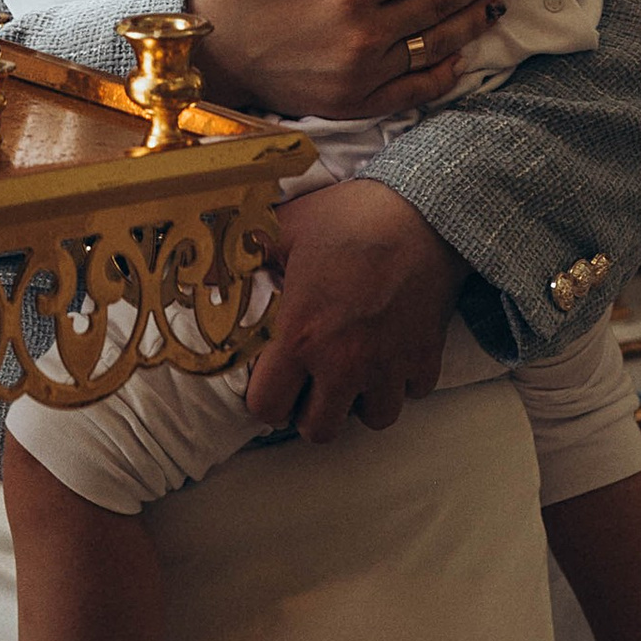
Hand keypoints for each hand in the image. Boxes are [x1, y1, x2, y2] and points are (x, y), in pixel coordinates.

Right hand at [192, 0, 502, 119]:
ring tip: (490, 3)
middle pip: (441, 2)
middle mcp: (366, 31)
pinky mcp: (357, 103)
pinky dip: (445, 72)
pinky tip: (459, 56)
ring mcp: (365, 73)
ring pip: (437, 44)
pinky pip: (417, 89)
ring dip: (471, 22)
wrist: (216, 51)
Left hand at [243, 178, 468, 441]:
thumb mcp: (287, 227)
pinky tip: (393, 351)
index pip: (266, 408)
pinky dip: (404, 379)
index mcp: (299, 336)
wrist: (423, 210)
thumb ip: (248, 255)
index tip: (273, 380)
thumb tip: (214, 270)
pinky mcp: (425, 357)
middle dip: (311, 411)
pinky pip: (414, 392)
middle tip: (313, 382)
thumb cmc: (350, 218)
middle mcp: (342, 362)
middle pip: (319, 430)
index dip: (265, 398)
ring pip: (374, 418)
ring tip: (356, 370)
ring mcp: (388, 365)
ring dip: (362, 400)